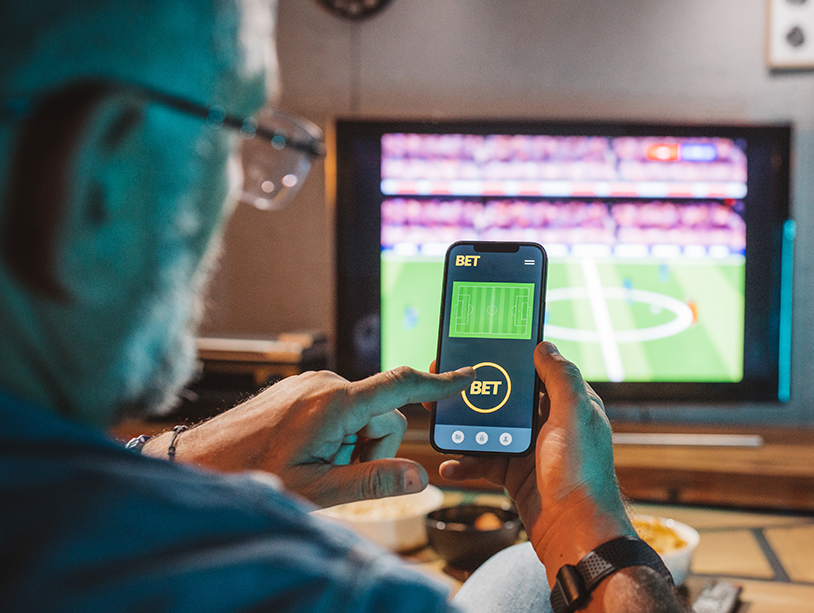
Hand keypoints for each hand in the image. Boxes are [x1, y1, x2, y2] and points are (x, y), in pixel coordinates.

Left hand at [143, 366, 474, 506]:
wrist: (199, 460)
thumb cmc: (252, 475)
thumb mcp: (318, 491)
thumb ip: (373, 482)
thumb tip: (419, 477)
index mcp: (336, 403)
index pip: (401, 387)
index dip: (439, 385)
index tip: (468, 376)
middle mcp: (327, 383)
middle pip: (385, 415)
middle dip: (374, 448)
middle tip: (335, 474)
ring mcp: (313, 382)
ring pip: (364, 414)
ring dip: (353, 444)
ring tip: (315, 465)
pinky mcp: (303, 387)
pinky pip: (342, 408)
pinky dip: (337, 434)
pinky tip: (307, 453)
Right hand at [432, 342, 634, 579]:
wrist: (575, 534)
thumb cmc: (580, 474)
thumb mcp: (574, 415)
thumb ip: (561, 378)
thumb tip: (544, 346)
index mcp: (569, 405)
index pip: (537, 372)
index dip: (510, 359)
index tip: (480, 348)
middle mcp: (552, 424)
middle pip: (508, 399)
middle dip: (477, 392)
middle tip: (444, 383)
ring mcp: (532, 450)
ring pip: (491, 429)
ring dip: (465, 427)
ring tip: (438, 421)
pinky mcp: (517, 475)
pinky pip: (485, 462)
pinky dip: (466, 463)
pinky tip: (450, 465)